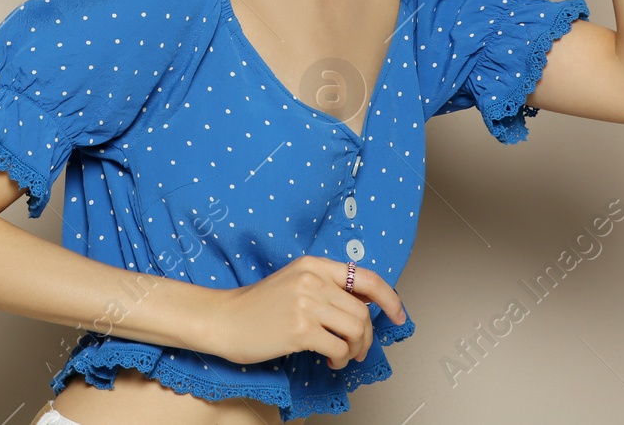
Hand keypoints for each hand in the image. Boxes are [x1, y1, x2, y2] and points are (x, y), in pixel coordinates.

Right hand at [198, 256, 407, 369]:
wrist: (224, 319)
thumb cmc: (258, 307)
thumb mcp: (294, 283)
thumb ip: (326, 288)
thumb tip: (364, 307)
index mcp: (313, 265)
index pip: (365, 277)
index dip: (389, 297)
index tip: (399, 315)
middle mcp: (311, 279)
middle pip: (362, 310)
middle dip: (367, 336)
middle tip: (357, 350)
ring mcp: (305, 303)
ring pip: (356, 328)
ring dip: (355, 349)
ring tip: (342, 355)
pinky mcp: (299, 329)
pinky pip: (339, 347)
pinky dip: (340, 358)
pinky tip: (330, 360)